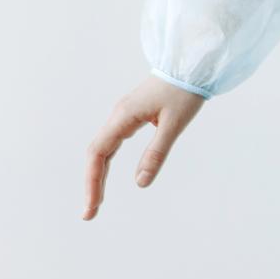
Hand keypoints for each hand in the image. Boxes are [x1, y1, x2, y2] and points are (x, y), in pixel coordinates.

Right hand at [82, 75, 208, 218]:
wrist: (190, 64)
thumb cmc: (184, 91)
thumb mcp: (174, 124)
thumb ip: (156, 153)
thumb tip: (140, 184)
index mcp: (124, 116)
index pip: (98, 153)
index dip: (92, 181)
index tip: (92, 206)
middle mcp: (118, 116)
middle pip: (96, 154)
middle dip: (91, 183)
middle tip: (89, 214)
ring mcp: (123, 116)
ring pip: (102, 149)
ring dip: (96, 175)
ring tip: (96, 201)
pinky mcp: (131, 116)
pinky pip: (112, 143)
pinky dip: (106, 163)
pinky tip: (104, 177)